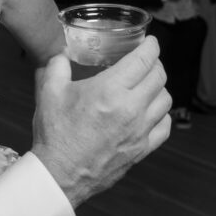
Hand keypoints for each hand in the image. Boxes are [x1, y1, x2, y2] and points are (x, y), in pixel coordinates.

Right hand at [31, 37, 171, 206]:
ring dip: (159, 87)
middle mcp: (131, 108)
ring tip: (148, 83)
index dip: (151, 46)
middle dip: (155, 63)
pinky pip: (164, 126)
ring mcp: (140, 131)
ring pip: (165, 100)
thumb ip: (58, 65)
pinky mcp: (142, 149)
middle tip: (146, 59)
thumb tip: (63, 51)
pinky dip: (162, 114)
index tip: (150, 41)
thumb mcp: (49, 91)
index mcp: (110, 90)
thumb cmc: (56, 133)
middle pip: (159, 77)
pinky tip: (151, 111)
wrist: (60, 173)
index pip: (144, 60)